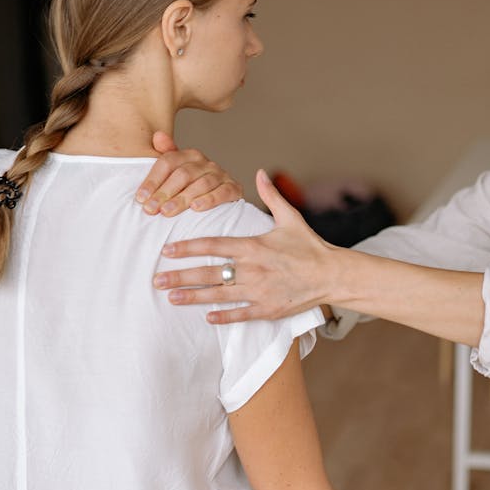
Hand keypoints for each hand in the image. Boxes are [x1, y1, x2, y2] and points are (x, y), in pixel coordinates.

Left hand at [134, 131, 242, 215]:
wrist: (221, 199)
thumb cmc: (192, 187)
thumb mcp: (176, 173)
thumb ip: (165, 156)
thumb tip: (157, 136)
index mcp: (189, 155)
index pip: (168, 162)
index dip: (153, 180)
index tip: (140, 198)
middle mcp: (206, 162)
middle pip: (183, 174)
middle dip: (165, 192)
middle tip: (151, 209)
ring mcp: (221, 175)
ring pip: (201, 184)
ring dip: (182, 198)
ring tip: (168, 211)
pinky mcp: (234, 189)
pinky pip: (223, 192)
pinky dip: (209, 200)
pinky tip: (196, 208)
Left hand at [155, 169, 335, 323]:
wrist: (332, 275)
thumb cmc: (310, 247)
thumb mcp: (291, 218)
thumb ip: (271, 196)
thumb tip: (260, 172)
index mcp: (254, 247)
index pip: (213, 246)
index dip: (188, 248)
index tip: (168, 251)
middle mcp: (252, 270)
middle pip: (208, 273)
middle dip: (180, 277)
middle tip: (157, 280)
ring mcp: (258, 292)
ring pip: (218, 296)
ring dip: (193, 297)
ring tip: (172, 298)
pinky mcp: (267, 309)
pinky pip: (239, 314)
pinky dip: (222, 316)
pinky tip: (205, 317)